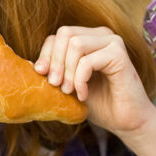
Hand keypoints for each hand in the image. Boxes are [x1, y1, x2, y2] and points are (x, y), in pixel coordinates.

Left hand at [34, 26, 155, 135]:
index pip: (57, 36)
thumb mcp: (69, 85)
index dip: (46, 55)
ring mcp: (112, 42)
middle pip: (64, 34)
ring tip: (70, 91)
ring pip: (75, 44)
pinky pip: (88, 60)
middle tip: (56, 86)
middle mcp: (101, 35)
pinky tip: (83, 94)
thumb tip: (28, 65)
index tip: (42, 76)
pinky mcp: (119, 54)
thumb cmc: (100, 104)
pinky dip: (80, 79)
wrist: (127, 121)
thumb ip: (55, 72)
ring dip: (68, 71)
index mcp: (88, 38)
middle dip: (55, 61)